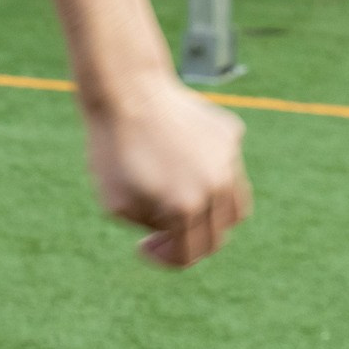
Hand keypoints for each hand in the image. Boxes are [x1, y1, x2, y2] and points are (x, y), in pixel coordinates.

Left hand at [83, 79, 249, 266]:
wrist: (126, 89)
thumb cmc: (113, 148)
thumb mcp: (116, 203)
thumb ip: (150, 226)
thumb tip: (172, 231)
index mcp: (186, 208)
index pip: (188, 253)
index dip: (166, 258)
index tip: (147, 248)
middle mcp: (216, 186)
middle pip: (217, 236)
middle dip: (190, 242)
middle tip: (167, 234)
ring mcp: (229, 159)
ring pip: (235, 206)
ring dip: (212, 216)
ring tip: (184, 205)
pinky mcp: (231, 134)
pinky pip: (228, 166)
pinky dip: (210, 173)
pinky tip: (180, 158)